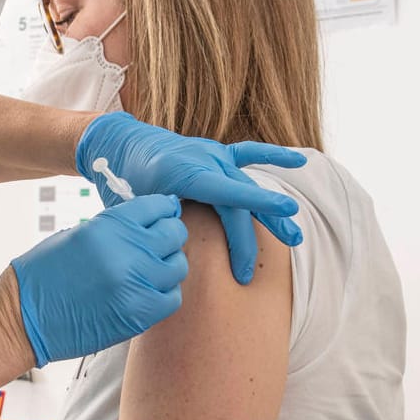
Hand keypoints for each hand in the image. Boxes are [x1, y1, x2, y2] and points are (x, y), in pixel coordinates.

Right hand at [9, 195, 188, 365]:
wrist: (24, 317)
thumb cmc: (45, 272)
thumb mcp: (79, 235)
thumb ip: (116, 228)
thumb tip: (148, 223)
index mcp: (109, 226)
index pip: (157, 207)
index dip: (164, 208)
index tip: (165, 213)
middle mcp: (127, 252)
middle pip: (174, 234)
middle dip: (170, 234)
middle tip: (161, 241)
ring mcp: (136, 285)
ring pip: (178, 266)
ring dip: (168, 264)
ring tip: (152, 268)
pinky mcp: (139, 315)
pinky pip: (172, 298)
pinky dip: (164, 293)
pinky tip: (149, 291)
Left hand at [76, 112, 306, 283]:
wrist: (121, 145)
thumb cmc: (124, 180)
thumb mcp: (135, 205)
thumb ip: (160, 223)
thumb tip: (180, 251)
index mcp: (187, 173)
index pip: (229, 193)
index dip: (259, 204)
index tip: (288, 212)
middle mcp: (206, 161)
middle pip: (239, 204)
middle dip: (247, 241)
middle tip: (246, 275)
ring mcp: (214, 155)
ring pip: (248, 187)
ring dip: (269, 214)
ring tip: (293, 238)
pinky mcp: (216, 152)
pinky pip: (248, 153)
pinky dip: (273, 156)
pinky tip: (298, 162)